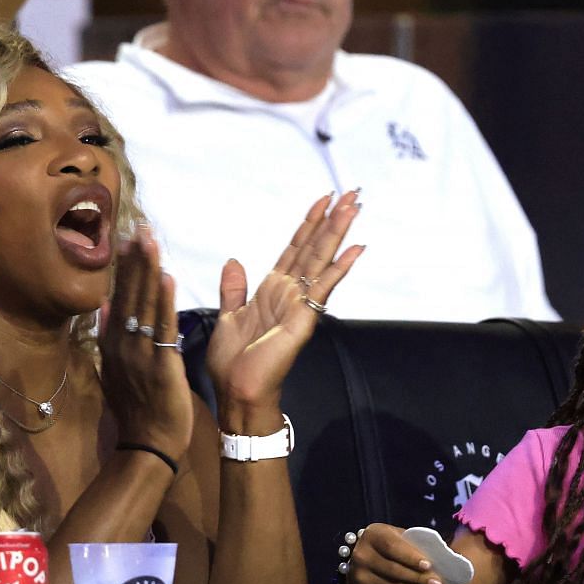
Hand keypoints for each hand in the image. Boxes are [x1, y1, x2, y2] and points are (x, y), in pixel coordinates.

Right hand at [98, 226, 194, 461]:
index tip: (126, 235)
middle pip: (129, 293)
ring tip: (150, 239)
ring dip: (148, 270)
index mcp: (113, 342)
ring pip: (145, 304)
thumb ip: (107, 335)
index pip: (118, 295)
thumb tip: (102, 303)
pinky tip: (167, 277)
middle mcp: (122, 343)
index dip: (123, 265)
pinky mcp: (161, 365)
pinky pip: (164, 328)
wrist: (148, 443)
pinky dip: (165, 302)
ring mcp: (140, 353)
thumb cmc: (137, 407)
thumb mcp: (114, 368)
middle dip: (135, 258)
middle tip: (139, 225)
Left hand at [206, 191, 362, 411]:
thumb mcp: (228, 316)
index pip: (295, 248)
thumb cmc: (233, 362)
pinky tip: (355, 248)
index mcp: (272, 290)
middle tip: (352, 193)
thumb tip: (233, 261)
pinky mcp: (304, 318)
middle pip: (314, 248)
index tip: (322, 200)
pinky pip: (323, 286)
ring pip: (321, 260)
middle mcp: (290, 292)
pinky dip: (339, 267)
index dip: (308, 223)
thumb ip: (234, 289)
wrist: (237, 390)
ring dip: (338, 233)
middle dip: (332, 220)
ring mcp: (300, 304)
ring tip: (355, 207)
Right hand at [344, 523, 447, 583]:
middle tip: (438, 583)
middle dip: (419, 578)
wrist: (366, 559)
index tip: (429, 565)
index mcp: (372, 535)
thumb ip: (415, 545)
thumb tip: (440, 559)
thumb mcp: (399, 537)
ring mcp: (360, 577)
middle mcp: (361, 556)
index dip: (411, 557)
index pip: (392, 547)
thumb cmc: (390, 545)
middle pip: (394, 570)